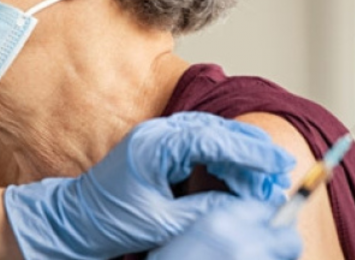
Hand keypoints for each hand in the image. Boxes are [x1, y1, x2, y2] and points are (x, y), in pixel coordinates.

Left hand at [3, 112, 294, 258]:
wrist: (74, 220)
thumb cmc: (108, 221)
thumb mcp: (163, 223)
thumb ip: (205, 212)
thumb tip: (246, 206)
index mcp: (155, 145)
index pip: (214, 139)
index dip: (251, 151)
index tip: (279, 164)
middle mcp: (158, 133)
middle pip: (218, 131)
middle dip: (252, 152)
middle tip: (281, 172)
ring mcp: (158, 137)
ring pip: (212, 136)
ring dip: (240, 155)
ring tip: (265, 178)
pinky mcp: (160, 148)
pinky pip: (201, 145)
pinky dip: (224, 159)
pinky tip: (239, 176)